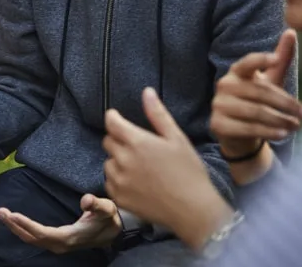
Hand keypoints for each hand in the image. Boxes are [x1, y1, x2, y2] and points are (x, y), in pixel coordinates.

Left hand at [0, 194, 121, 252]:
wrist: (114, 232)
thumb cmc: (109, 218)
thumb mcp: (107, 209)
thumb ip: (97, 204)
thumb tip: (85, 200)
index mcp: (69, 237)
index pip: (42, 233)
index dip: (27, 225)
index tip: (13, 214)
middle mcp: (60, 244)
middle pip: (31, 238)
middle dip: (14, 225)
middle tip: (0, 211)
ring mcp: (57, 244)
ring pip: (31, 239)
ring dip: (16, 227)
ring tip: (2, 214)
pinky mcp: (56, 241)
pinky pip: (35, 237)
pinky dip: (22, 229)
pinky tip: (15, 221)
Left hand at [104, 88, 232, 249]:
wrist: (193, 210)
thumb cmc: (188, 171)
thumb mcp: (177, 138)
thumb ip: (157, 114)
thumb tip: (146, 91)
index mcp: (137, 142)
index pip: (111, 122)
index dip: (114, 118)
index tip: (119, 119)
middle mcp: (123, 160)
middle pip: (108, 141)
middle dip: (118, 139)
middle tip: (137, 146)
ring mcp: (119, 181)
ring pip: (108, 162)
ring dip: (118, 160)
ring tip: (139, 166)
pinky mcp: (119, 198)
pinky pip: (109, 182)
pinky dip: (118, 179)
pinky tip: (137, 182)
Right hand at [210, 29, 301, 158]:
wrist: (239, 134)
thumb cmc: (257, 102)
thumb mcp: (271, 80)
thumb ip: (281, 58)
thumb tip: (291, 31)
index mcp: (237, 71)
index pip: (247, 62)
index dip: (260, 59)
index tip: (276, 59)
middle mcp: (224, 85)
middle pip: (260, 92)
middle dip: (286, 103)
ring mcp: (219, 105)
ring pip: (255, 111)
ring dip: (280, 120)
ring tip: (297, 125)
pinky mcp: (218, 125)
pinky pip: (248, 128)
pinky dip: (268, 132)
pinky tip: (282, 134)